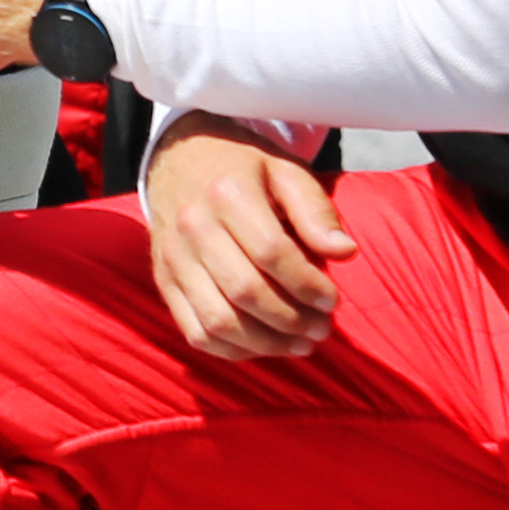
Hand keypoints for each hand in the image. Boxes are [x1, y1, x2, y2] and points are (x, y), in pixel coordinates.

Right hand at [141, 121, 356, 361]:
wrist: (180, 159)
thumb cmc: (243, 171)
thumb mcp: (285, 172)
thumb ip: (316, 211)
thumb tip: (344, 252)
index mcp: (227, 193)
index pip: (271, 253)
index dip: (308, 285)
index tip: (333, 300)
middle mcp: (193, 226)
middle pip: (246, 291)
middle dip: (293, 320)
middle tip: (322, 329)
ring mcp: (173, 257)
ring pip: (219, 321)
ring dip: (266, 343)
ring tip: (299, 344)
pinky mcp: (163, 281)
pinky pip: (195, 332)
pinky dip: (232, 350)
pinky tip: (263, 346)